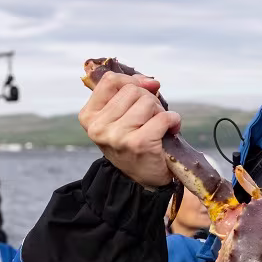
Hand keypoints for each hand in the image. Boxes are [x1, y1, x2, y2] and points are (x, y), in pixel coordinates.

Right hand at [78, 71, 180, 188]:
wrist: (142, 180)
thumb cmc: (132, 143)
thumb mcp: (120, 117)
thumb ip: (129, 93)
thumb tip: (151, 82)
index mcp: (89, 117)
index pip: (110, 81)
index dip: (131, 81)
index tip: (144, 90)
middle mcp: (99, 127)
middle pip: (132, 90)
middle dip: (148, 100)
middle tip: (150, 118)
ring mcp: (117, 136)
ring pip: (148, 102)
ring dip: (159, 111)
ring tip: (158, 126)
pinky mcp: (139, 143)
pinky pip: (163, 117)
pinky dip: (173, 121)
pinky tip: (170, 131)